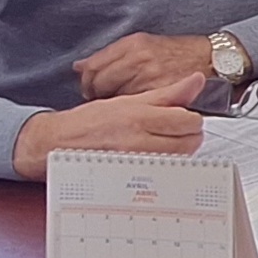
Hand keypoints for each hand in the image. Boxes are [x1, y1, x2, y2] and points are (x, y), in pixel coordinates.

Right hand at [12, 79, 205, 178]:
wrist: (60, 142)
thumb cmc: (93, 120)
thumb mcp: (130, 100)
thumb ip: (167, 93)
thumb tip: (196, 80)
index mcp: (140, 116)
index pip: (187, 120)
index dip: (192, 119)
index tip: (185, 117)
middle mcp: (138, 140)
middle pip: (187, 143)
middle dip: (189, 136)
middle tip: (177, 131)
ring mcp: (136, 162)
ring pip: (178, 159)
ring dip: (179, 151)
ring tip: (165, 142)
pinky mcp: (131, 177)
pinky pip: (162, 173)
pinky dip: (165, 165)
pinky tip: (154, 157)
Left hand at [75, 32, 214, 99]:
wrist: (209, 59)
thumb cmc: (177, 53)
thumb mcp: (142, 44)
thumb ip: (111, 55)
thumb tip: (80, 66)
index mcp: (132, 45)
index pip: (94, 65)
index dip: (87, 80)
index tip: (88, 86)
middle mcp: (138, 59)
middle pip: (100, 82)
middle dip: (95, 93)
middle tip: (99, 98)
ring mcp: (148, 77)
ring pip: (116, 96)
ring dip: (113, 103)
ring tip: (118, 105)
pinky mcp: (160, 92)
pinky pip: (135, 105)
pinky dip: (131, 109)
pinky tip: (134, 110)